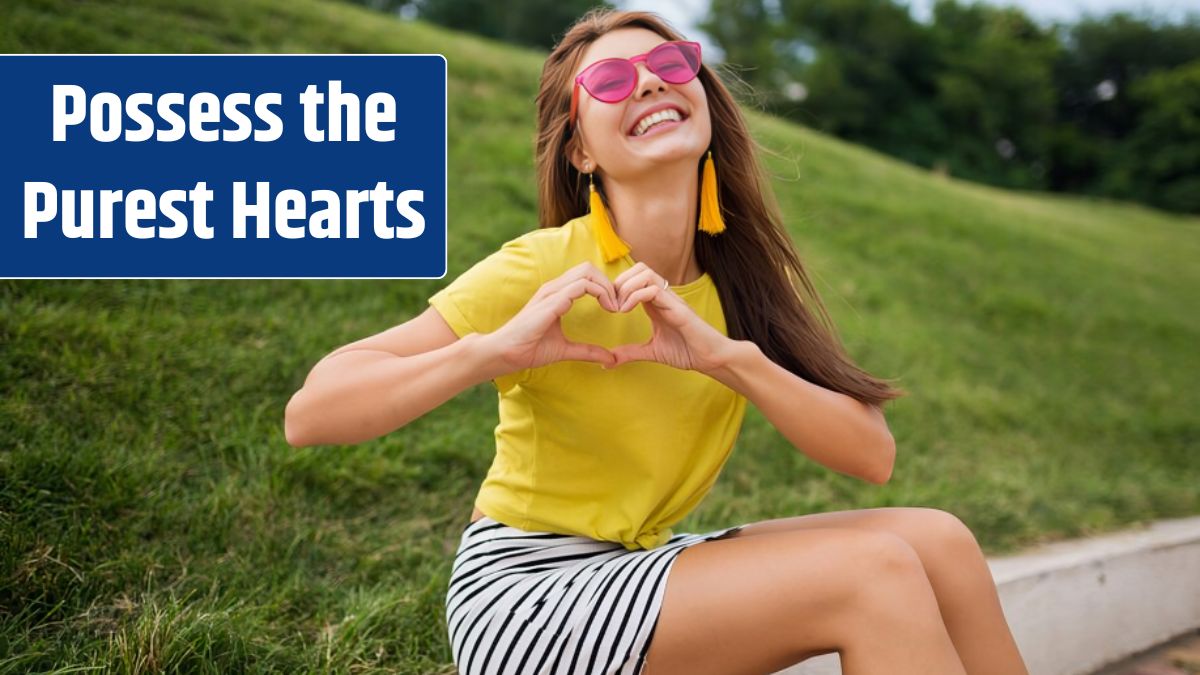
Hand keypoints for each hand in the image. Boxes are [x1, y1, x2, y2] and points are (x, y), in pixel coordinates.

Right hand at [490, 262, 618, 371]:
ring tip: (615, 307)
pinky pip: (581, 286)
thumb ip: (587, 351)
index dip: (605, 288)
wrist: (506, 354)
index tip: (615, 308)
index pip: (585, 276)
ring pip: (587, 272)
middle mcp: (554, 288)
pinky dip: (600, 293)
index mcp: (556, 294)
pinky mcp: (552, 302)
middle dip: (608, 283)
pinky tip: (608, 309)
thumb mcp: (565, 350)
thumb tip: (609, 358)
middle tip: (618, 305)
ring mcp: (552, 292)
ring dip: (607, 287)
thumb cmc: (529, 349)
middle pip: (588, 268)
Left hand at [605, 261, 737, 374]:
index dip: (617, 286)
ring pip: (645, 273)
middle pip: (639, 268)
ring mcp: (671, 299)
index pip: (635, 277)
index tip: (608, 306)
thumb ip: (630, 353)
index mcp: (656, 302)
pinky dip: (635, 296)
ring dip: (626, 287)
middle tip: (611, 304)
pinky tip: (626, 311)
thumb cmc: (687, 351)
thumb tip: (608, 362)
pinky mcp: (678, 307)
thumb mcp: (651, 351)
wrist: (711, 358)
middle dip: (620, 282)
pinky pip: (654, 289)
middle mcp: (664, 296)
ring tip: (618, 307)